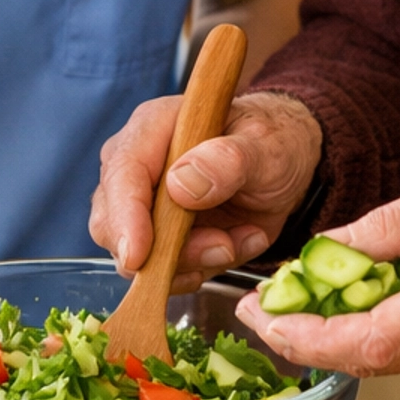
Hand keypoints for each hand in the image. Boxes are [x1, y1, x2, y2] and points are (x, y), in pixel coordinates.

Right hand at [90, 90, 323, 288]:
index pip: (122, 173)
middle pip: (112, 223)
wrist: (287, 167)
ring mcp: (144, 206)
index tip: (139, 255)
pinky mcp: (159, 238)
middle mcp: (138, 167)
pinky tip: (234, 243)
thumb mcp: (265, 146)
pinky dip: (202, 268)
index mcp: (154, 129)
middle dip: (166, 251)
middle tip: (223, 246)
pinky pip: (163, 271)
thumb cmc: (272, 144)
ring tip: (238, 239)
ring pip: (136, 257)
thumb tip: (180, 184)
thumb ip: (229, 160)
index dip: (125, 217)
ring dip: (193, 261)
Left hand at [237, 158, 399, 378]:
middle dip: (306, 337)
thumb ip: (388, 227)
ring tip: (294, 298)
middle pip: (371, 360)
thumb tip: (326, 249)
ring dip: (335, 336)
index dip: (308, 337)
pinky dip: (372, 331)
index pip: (371, 342)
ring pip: (389, 360)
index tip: (262, 317)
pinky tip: (347, 302)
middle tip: (261, 306)